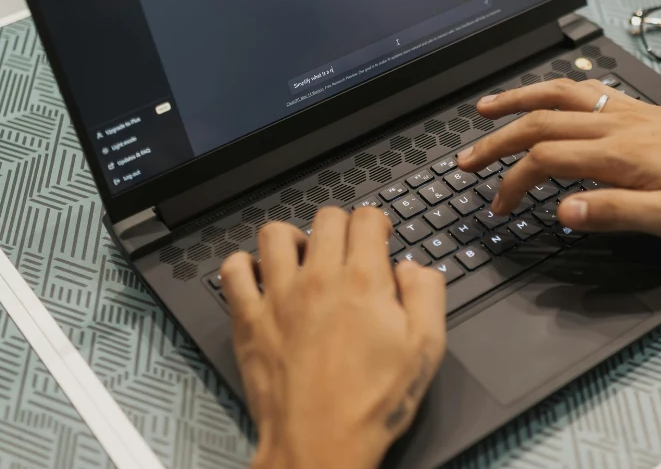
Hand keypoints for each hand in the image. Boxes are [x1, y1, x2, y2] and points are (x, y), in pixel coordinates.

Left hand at [220, 207, 446, 468]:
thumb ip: (427, 295)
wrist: (321, 443)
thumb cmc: (372, 404)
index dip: (376, 223)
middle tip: (347, 251)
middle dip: (342, 227)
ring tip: (304, 258)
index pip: (365, 218)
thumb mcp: (426, 349)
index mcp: (364, 281)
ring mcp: (278, 297)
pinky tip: (261, 278)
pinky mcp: (249, 320)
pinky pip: (233, 271)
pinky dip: (244, 265)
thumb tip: (414, 268)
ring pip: (275, 234)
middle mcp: (318, 280)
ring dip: (293, 238)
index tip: (377, 239)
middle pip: (325, 218)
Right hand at [455, 79, 660, 239]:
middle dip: (495, 142)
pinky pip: (584, 90)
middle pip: (538, 123)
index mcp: (616, 154)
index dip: (512, 183)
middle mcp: (615, 125)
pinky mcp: (639, 109)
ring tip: (485, 109)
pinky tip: (548, 95)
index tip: (498, 206)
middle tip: (465, 161)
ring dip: (517, 102)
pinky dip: (553, 89)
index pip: (544, 160)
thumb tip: (562, 211)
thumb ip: (613, 212)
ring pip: (557, 96)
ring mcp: (626, 112)